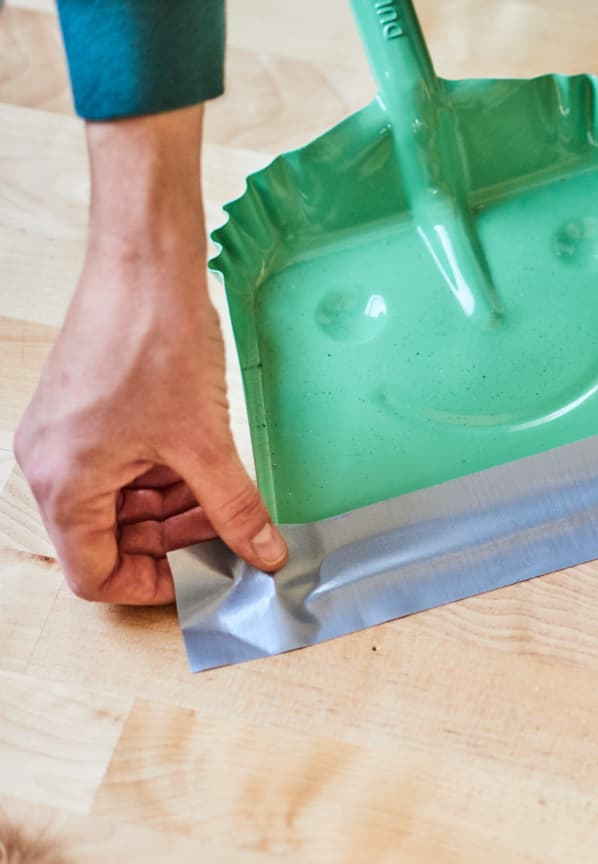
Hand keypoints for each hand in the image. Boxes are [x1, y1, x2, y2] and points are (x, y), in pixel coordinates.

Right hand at [14, 106, 286, 604]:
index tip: (208, 577)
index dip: (155, 586)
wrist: (143, 263)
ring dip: (176, 511)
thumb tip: (265, 555)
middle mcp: (51, 467)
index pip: (94, 575)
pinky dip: (167, 478)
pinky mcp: (87, 416)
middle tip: (232, 536)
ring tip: (228, 499)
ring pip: (123, 505)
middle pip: (110, 540)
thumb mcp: (205, 442)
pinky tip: (210, 468)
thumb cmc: (155, 343)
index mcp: (63, 484)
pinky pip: (125, 469)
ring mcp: (67, 439)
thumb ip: (235, 508)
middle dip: (174, 543)